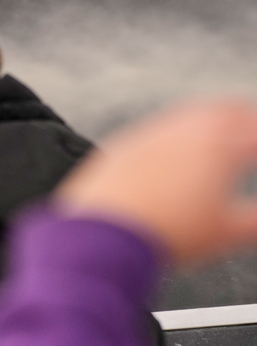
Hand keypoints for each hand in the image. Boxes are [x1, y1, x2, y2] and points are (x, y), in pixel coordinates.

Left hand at [56, 100, 256, 267]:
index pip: (253, 134)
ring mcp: (149, 136)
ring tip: (217, 126)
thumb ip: (254, 222)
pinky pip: (153, 129)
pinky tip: (171, 144)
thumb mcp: (225, 233)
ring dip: (206, 116)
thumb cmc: (163, 232)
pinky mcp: (122, 145)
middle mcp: (182, 133)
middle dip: (242, 115)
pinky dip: (171, 131)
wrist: (104, 232)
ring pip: (185, 115)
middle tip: (251, 120)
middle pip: (221, 113)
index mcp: (217, 148)